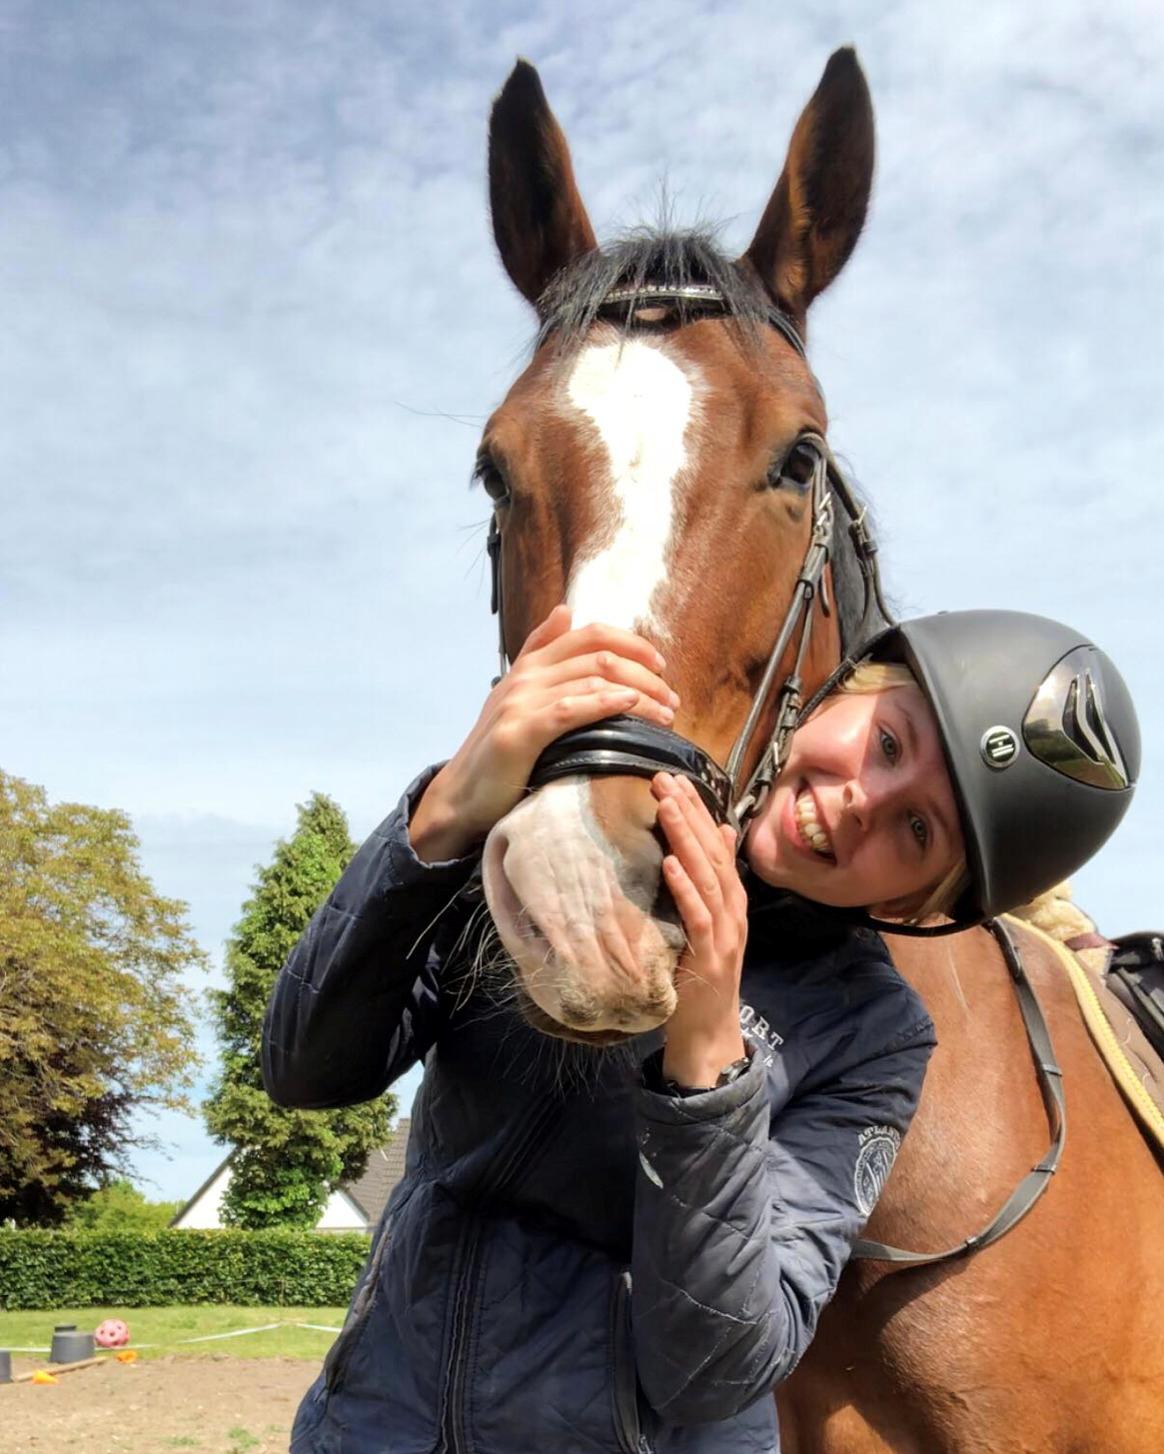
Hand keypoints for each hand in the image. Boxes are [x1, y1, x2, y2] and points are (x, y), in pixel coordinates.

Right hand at [409, 605, 679, 861]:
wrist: (461, 796)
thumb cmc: (500, 752)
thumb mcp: (519, 696)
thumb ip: (542, 654)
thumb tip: (565, 611)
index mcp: (530, 663)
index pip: (589, 633)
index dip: (631, 642)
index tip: (660, 665)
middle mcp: (526, 674)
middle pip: (599, 654)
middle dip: (645, 673)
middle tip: (671, 699)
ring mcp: (521, 700)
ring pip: (593, 678)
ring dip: (639, 692)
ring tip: (665, 713)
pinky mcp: (521, 730)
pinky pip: (572, 708)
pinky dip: (606, 702)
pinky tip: (631, 705)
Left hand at [652, 772, 748, 1087]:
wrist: (709, 1033)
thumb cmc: (701, 976)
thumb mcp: (709, 922)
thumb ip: (714, 879)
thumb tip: (720, 830)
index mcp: (732, 901)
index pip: (716, 845)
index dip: (698, 811)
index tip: (675, 779)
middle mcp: (733, 912)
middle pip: (712, 854)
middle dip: (689, 814)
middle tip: (663, 780)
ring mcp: (725, 934)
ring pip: (706, 878)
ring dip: (685, 840)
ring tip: (666, 807)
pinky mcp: (709, 956)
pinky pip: (697, 917)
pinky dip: (684, 889)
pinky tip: (669, 864)